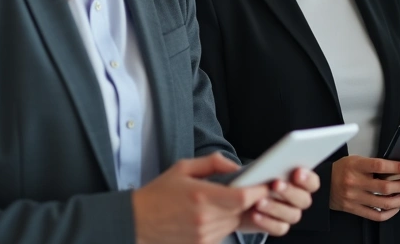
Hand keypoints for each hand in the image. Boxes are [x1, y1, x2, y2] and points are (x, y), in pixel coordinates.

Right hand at [133, 152, 268, 243]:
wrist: (135, 222)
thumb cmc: (158, 193)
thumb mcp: (183, 168)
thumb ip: (213, 163)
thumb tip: (236, 167)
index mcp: (202, 196)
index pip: (243, 197)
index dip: (258, 191)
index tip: (264, 184)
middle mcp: (205, 219)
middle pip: (242, 211)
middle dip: (248, 201)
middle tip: (248, 190)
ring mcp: (203, 235)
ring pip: (234, 223)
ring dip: (234, 213)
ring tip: (220, 202)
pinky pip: (222, 234)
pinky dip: (222, 224)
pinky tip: (209, 215)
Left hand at [238, 167, 320, 236]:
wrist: (240, 201)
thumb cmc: (251, 181)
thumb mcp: (255, 168)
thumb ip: (263, 165)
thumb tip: (263, 164)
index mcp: (299, 181)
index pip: (312, 182)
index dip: (308, 178)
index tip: (297, 172)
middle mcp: (298, 199)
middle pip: (304, 199)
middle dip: (290, 191)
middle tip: (275, 184)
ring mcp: (289, 214)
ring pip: (293, 215)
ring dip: (276, 207)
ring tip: (259, 201)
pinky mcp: (279, 227)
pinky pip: (279, 228)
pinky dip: (267, 222)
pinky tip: (255, 214)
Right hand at [328, 156, 399, 221]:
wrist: (323, 184)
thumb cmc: (342, 170)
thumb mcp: (356, 160)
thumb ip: (373, 164)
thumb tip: (398, 166)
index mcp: (355, 166)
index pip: (379, 166)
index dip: (396, 167)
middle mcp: (354, 183)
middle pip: (385, 187)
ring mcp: (354, 198)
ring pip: (383, 203)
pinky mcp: (354, 209)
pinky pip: (376, 215)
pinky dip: (390, 212)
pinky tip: (397, 207)